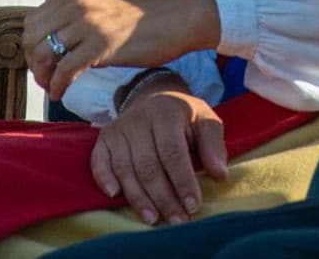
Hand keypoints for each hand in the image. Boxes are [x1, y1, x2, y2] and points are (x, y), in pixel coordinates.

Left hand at [22, 0, 219, 100]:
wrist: (171, 21)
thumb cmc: (139, 18)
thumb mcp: (100, 4)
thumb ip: (76, 13)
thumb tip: (53, 34)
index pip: (33, 20)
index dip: (31, 44)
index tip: (39, 61)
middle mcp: (76, 4)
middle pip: (33, 37)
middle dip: (32, 61)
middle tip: (43, 78)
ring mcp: (87, 24)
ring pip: (44, 53)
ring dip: (43, 76)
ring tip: (51, 88)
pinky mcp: (100, 46)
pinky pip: (65, 69)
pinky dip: (58, 85)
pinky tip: (60, 93)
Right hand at [90, 77, 227, 224]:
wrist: (154, 98)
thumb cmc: (184, 117)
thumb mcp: (205, 121)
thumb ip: (213, 145)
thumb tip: (219, 174)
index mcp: (166, 113)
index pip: (172, 153)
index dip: (182, 182)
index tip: (193, 206)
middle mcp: (138, 119)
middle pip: (148, 165)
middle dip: (163, 197)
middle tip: (178, 221)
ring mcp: (119, 128)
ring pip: (125, 168)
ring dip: (138, 197)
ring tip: (153, 219)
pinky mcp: (105, 137)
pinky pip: (99, 159)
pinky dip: (103, 177)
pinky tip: (114, 195)